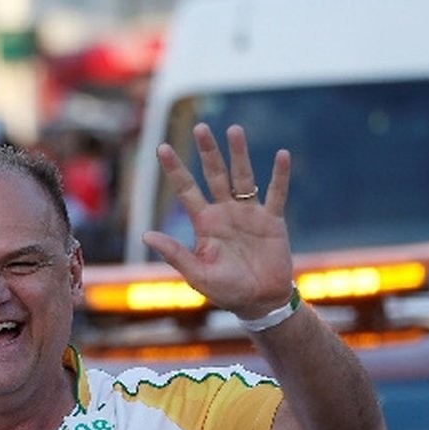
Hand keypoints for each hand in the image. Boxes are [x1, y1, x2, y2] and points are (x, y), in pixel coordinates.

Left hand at [140, 123, 294, 319]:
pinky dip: (280, 176)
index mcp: (204, 223)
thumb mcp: (197, 274)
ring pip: (243, 177)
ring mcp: (249, 213)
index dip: (175, 169)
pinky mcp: (272, 221)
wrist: (259, 302)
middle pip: (214, 175)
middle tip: (200, 128)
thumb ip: (175, 253)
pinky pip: (276, 194)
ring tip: (234, 130)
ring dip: (239, 154)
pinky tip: (282, 155)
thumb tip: (145, 235)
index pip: (186, 189)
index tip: (162, 147)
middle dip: (207, 152)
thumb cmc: (225, 290)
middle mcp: (225, 212)